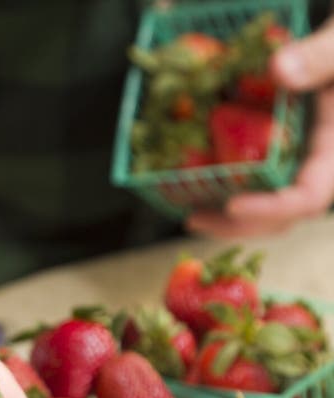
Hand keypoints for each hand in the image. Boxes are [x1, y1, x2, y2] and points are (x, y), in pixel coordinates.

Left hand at [187, 17, 333, 238]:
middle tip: (194, 220)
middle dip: (238, 225)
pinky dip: (226, 194)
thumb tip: (278, 69)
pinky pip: (255, 189)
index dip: (270, 208)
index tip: (232, 205)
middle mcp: (315, 171)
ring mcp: (296, 171)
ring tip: (190, 216)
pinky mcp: (278, 164)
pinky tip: (192, 192)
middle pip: (281, 218)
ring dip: (227, 220)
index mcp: (332, 155)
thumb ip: (318, 58)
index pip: (307, 198)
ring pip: (267, 213)